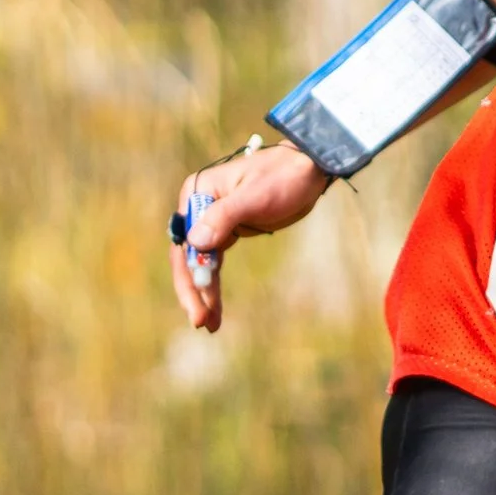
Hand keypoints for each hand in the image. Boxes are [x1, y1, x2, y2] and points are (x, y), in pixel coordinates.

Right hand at [169, 137, 328, 332]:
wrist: (309, 170)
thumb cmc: (284, 176)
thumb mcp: (257, 196)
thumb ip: (225, 217)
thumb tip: (195, 243)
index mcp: (198, 192)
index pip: (186, 241)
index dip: (190, 274)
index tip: (199, 302)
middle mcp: (199, 206)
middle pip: (188, 256)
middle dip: (194, 290)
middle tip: (200, 321)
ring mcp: (211, 220)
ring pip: (200, 264)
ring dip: (203, 294)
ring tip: (208, 324)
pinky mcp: (227, 231)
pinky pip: (215, 263)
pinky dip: (213, 286)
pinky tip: (215, 309)